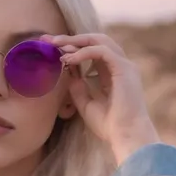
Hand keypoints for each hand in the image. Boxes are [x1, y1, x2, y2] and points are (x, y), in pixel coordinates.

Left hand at [42, 32, 159, 163]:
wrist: (126, 136)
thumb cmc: (109, 125)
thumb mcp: (86, 104)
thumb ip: (78, 87)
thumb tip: (68, 72)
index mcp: (113, 73)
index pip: (92, 51)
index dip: (71, 46)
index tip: (50, 47)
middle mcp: (120, 65)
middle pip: (95, 40)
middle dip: (71, 38)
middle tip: (49, 40)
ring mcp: (124, 65)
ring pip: (99, 40)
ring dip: (76, 41)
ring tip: (57, 45)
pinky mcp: (124, 68)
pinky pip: (101, 51)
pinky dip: (83, 52)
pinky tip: (69, 59)